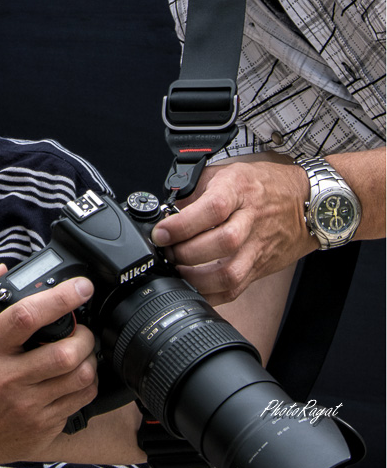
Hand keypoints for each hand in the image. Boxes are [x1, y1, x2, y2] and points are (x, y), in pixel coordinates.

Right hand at [0, 265, 97, 463]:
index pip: (25, 316)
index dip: (59, 298)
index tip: (80, 286)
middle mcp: (5, 377)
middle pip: (62, 352)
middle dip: (84, 334)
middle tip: (84, 327)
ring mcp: (27, 404)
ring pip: (79, 376)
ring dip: (90, 357)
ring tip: (83, 348)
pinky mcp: (44, 423)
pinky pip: (82, 398)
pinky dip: (90, 381)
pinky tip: (80, 373)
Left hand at [151, 156, 312, 304]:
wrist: (306, 201)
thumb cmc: (262, 185)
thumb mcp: (226, 173)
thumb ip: (196, 190)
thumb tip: (169, 212)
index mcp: (239, 190)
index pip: (212, 209)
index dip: (183, 224)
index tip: (161, 233)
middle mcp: (251, 220)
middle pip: (221, 244)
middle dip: (186, 253)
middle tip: (167, 251)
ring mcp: (258, 247)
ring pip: (230, 274)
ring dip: (197, 278)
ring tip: (178, 270)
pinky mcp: (261, 267)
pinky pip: (236, 289)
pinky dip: (211, 294)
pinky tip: (193, 287)